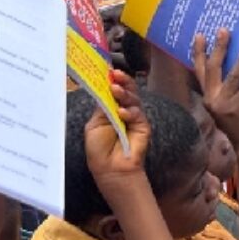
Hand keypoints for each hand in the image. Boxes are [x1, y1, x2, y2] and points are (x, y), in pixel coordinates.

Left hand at [85, 71, 149, 185]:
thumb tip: (105, 88)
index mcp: (110, 108)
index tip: (107, 71)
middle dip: (122, 81)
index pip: (113, 90)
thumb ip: (102, 108)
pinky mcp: (143, 126)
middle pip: (126, 90)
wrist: (111, 169)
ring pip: (134, 99)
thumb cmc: (99, 149)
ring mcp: (134, 117)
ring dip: (125, 93)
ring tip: (116, 90)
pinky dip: (130, 112)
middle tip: (116, 74)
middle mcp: (123, 110)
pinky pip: (138, 114)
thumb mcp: (94, 125)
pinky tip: (123, 113)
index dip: (111, 80)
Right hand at [192, 30, 238, 150]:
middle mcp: (212, 99)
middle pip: (214, 69)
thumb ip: (228, 86)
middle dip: (218, 48)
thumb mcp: (227, 103)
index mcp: (208, 96)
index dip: (198, 53)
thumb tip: (238, 59)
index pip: (199, 71)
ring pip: (233, 76)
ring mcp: (224, 104)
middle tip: (224, 30)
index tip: (199, 34)